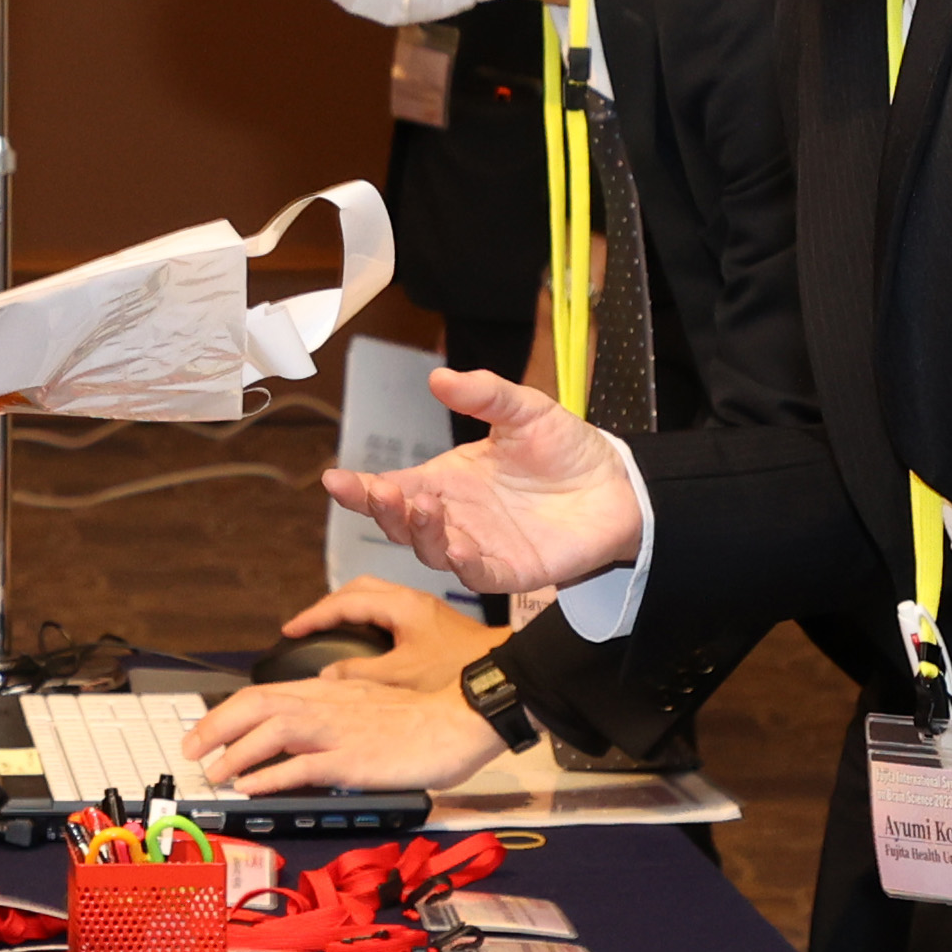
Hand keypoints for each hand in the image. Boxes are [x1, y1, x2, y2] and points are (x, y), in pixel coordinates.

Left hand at [185, 659, 514, 794]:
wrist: (462, 720)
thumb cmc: (423, 716)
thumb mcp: (372, 698)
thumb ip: (341, 699)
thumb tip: (316, 699)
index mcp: (330, 691)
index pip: (266, 693)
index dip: (228, 711)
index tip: (206, 730)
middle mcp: (328, 705)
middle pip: (257, 704)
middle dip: (216, 726)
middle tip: (191, 749)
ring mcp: (340, 732)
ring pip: (273, 731)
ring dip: (236, 752)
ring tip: (214, 772)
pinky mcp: (354, 760)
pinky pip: (303, 766)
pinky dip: (271, 776)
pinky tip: (251, 787)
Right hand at [266, 578, 494, 686]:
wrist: (508, 678)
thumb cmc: (463, 672)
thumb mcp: (404, 676)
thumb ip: (361, 674)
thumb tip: (328, 675)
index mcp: (403, 605)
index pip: (345, 601)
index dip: (313, 616)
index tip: (291, 629)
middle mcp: (413, 600)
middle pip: (359, 588)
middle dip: (329, 605)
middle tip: (306, 626)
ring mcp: (424, 611)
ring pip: (375, 597)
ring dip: (348, 610)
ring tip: (328, 631)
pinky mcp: (433, 624)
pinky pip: (389, 610)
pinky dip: (368, 619)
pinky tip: (364, 640)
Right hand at [320, 368, 641, 597]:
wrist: (617, 485)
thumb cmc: (566, 449)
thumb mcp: (523, 409)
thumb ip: (484, 394)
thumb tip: (438, 377)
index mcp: (447, 480)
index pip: (394, 488)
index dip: (360, 488)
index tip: (334, 479)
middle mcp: (455, 516)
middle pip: (401, 524)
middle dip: (381, 511)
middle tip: (377, 490)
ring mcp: (479, 546)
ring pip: (431, 551)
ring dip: (420, 532)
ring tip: (423, 505)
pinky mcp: (510, 570)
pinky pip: (476, 573)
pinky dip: (462, 563)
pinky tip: (456, 545)